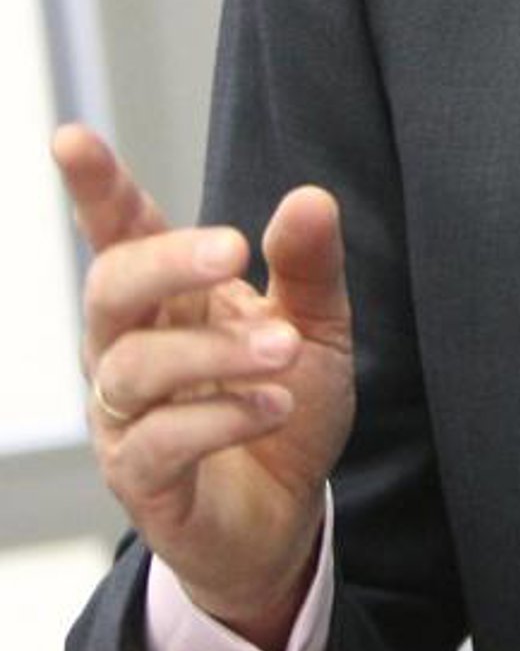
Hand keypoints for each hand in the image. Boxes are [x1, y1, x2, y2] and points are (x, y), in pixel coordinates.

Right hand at [55, 122, 354, 650]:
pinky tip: (273, 406)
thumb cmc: (286, 402)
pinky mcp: (141, 480)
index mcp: (170, 299)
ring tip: (285, 349)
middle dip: (167, 261)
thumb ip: (310, 265)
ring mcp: (126, 417)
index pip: (122, 233)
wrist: (289, 511)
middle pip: (111, 287)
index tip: (70, 139)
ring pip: (135, 367)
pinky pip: (159, 441)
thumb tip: (310, 198)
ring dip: (217, 352)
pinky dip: (221, 416)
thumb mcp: (318, 325)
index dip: (97, 188)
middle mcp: (130, 350)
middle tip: (235, 248)